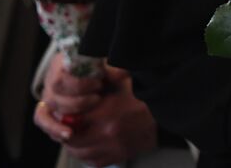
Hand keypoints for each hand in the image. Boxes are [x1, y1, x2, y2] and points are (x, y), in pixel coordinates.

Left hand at [37, 65, 156, 166]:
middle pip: (73, 140)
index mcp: (106, 113)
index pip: (74, 120)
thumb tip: (87, 72)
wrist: (166, 114)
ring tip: (75, 136)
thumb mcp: (124, 80)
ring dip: (74, 146)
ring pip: (81, 154)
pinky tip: (87, 147)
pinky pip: (94, 162)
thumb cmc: (145, 96)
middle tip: (66, 126)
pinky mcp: (119, 156)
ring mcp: (113, 148)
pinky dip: (86, 156)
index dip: (65, 117)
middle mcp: (107, 134)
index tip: (64, 113)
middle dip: (67, 133)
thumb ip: (105, 77)